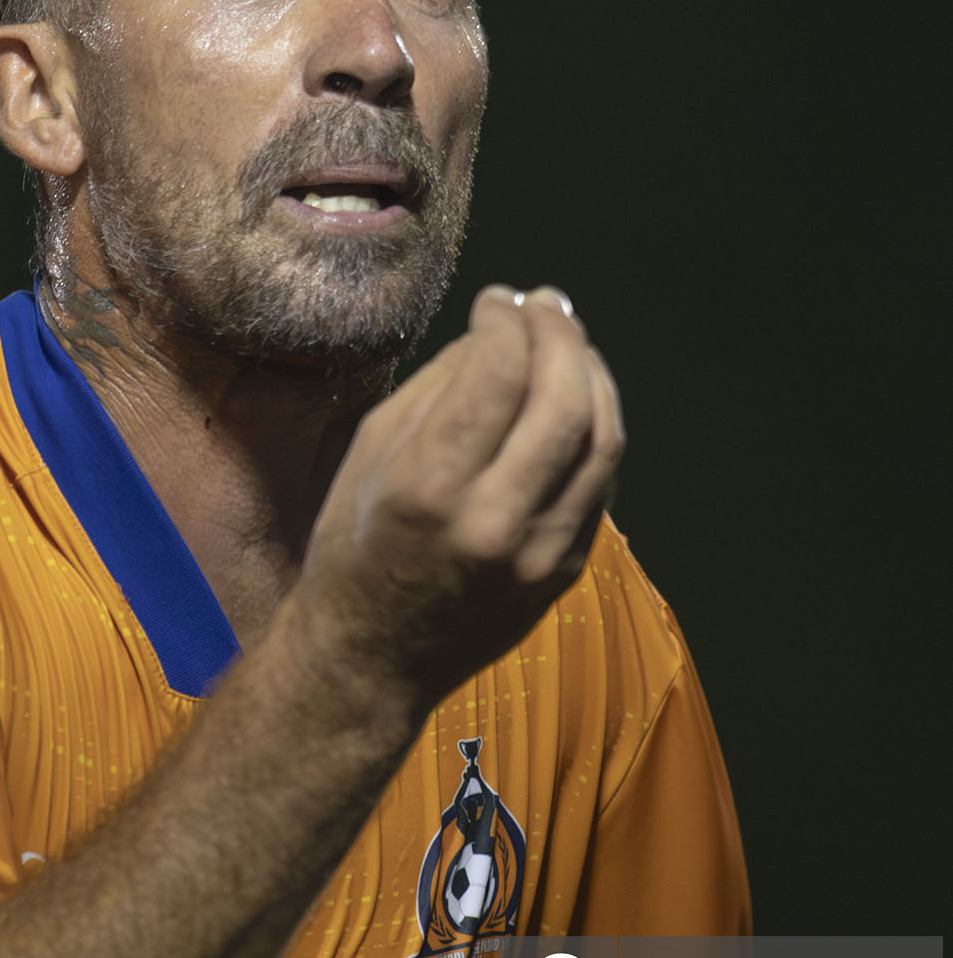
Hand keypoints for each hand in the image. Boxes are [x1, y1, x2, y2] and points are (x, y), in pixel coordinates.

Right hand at [291, 285, 624, 712]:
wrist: (372, 657)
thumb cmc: (356, 544)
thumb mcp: (371, 453)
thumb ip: (439, 387)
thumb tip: (498, 334)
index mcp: (428, 487)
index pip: (496, 373)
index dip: (505, 319)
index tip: (497, 299)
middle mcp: (491, 522)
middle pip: (563, 400)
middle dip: (561, 334)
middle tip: (546, 304)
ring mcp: (538, 554)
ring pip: (602, 439)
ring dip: (592, 374)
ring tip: (569, 341)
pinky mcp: (564, 572)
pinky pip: (598, 481)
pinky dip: (592, 426)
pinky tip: (572, 400)